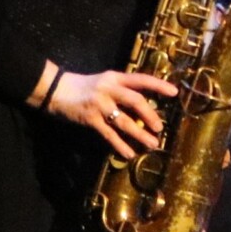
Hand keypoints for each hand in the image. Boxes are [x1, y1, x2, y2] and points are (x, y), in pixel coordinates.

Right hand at [47, 68, 175, 156]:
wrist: (56, 90)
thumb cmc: (83, 86)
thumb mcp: (104, 81)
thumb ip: (121, 89)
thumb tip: (144, 104)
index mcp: (114, 77)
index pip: (140, 79)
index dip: (158, 85)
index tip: (175, 92)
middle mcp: (109, 89)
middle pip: (135, 100)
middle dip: (150, 114)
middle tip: (160, 127)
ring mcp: (99, 104)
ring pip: (124, 121)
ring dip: (139, 134)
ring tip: (151, 144)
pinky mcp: (90, 119)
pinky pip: (109, 135)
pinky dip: (120, 145)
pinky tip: (129, 154)